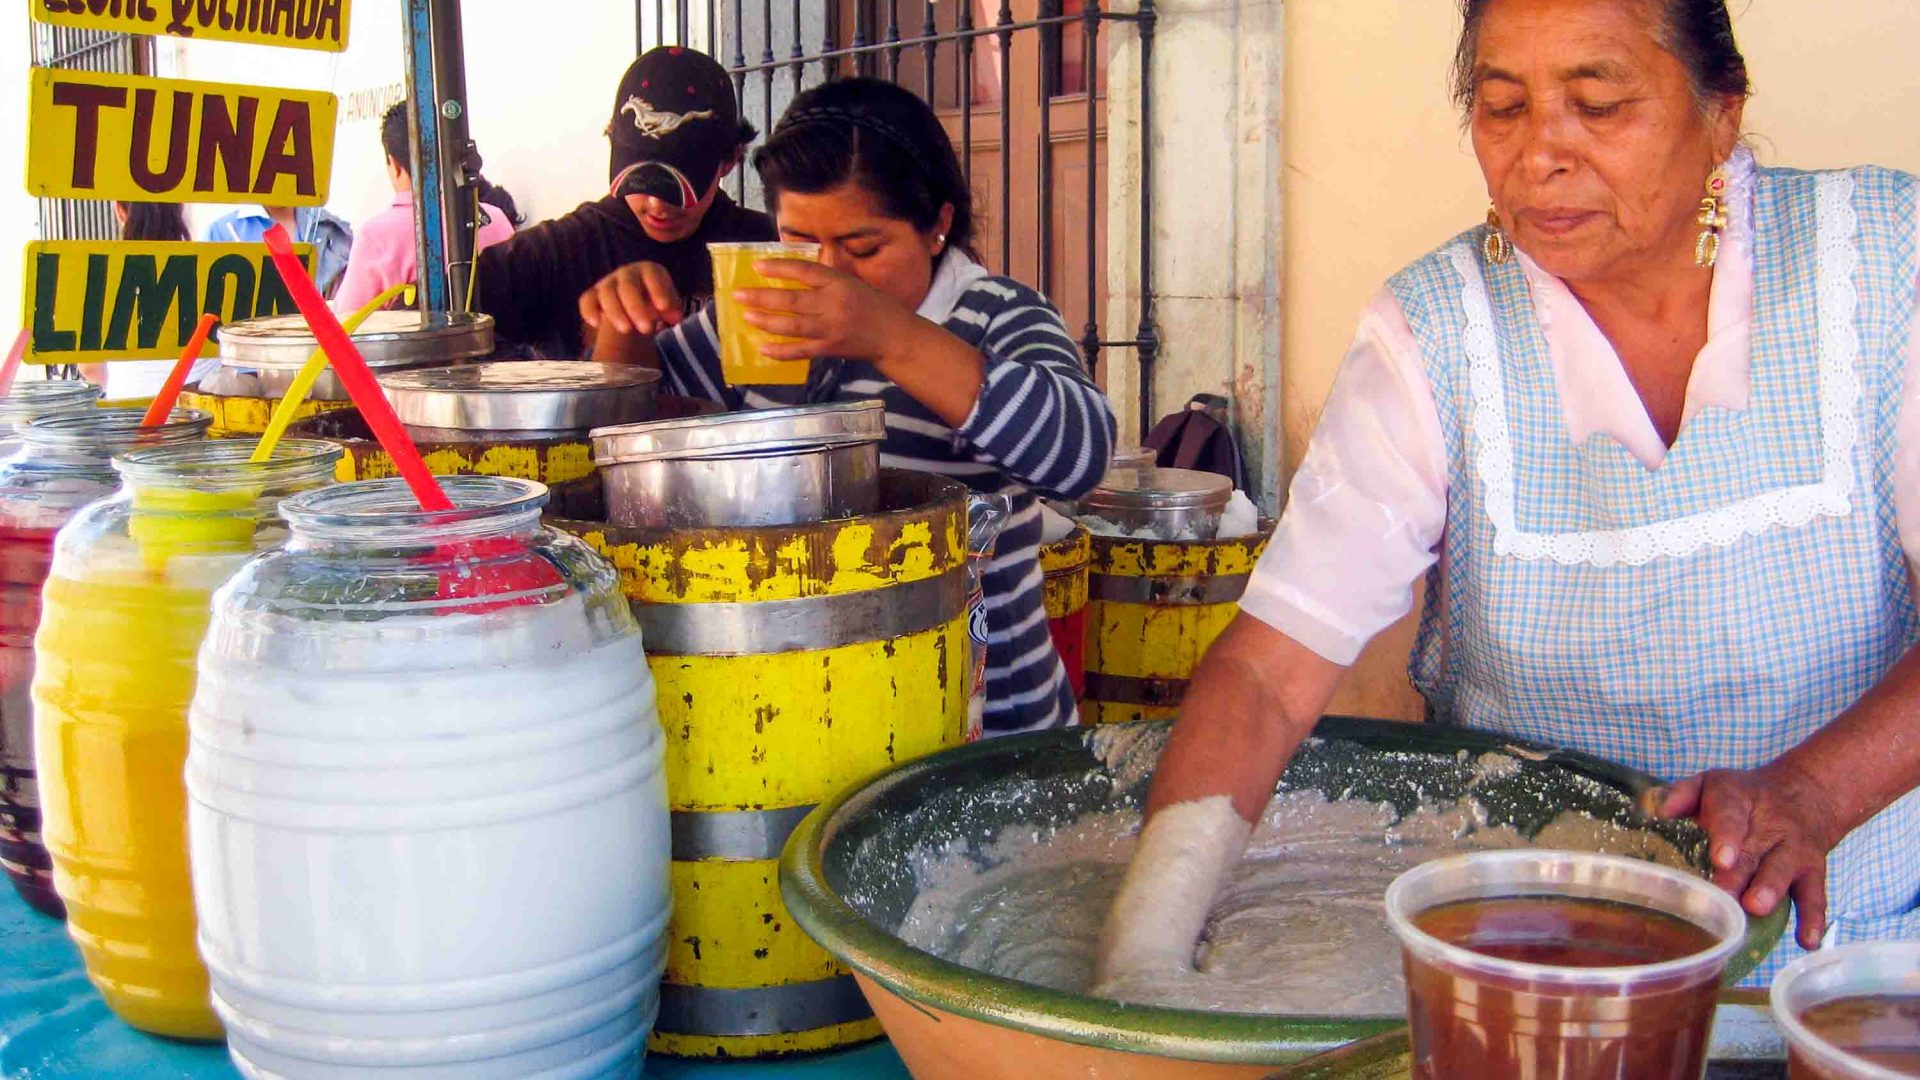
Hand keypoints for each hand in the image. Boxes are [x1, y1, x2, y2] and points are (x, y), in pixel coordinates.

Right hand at [579, 262, 684, 334]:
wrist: (638, 300)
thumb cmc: (657, 300)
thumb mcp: (668, 303)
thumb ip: (672, 309)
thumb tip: (675, 317)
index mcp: (648, 270)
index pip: (652, 276)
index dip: (657, 290)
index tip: (663, 307)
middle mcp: (626, 274)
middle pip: (628, 287)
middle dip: (636, 308)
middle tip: (647, 329)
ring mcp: (608, 283)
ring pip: (607, 293)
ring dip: (616, 312)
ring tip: (627, 331)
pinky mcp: (593, 295)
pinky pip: (586, 300)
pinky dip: (589, 311)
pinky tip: (597, 324)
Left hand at [733, 258, 919, 365]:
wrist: (894, 336)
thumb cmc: (873, 305)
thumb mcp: (852, 282)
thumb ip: (825, 277)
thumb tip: (791, 270)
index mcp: (838, 283)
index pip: (804, 272)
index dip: (779, 268)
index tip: (757, 266)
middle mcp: (833, 305)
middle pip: (792, 300)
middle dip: (762, 297)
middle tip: (738, 294)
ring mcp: (830, 329)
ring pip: (792, 326)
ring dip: (766, 321)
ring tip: (747, 315)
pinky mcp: (829, 349)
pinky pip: (800, 351)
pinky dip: (781, 351)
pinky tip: (763, 347)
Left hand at [1653, 759, 1843, 949]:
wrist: (1805, 793)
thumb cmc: (1741, 797)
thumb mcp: (1710, 784)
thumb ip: (1681, 795)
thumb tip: (1654, 812)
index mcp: (1737, 801)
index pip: (1731, 815)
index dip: (1727, 836)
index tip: (1721, 858)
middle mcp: (1769, 826)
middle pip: (1754, 851)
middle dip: (1739, 875)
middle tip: (1724, 894)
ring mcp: (1793, 850)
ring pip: (1783, 870)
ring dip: (1770, 890)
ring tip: (1755, 908)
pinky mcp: (1812, 872)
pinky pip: (1815, 895)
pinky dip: (1813, 919)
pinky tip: (1807, 942)